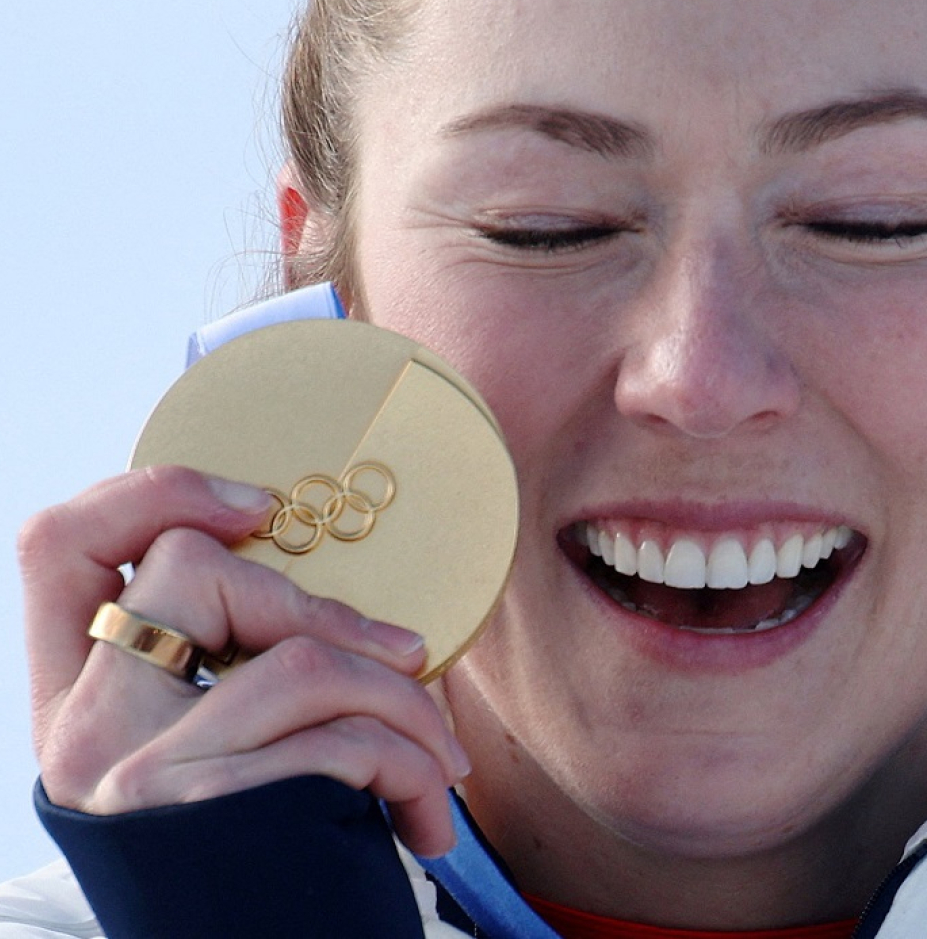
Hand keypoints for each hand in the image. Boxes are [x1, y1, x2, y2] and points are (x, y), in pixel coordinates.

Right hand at [18, 465, 468, 855]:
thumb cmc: (271, 863)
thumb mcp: (224, 758)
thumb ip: (229, 670)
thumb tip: (326, 583)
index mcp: (78, 702)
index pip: (58, 545)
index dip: (149, 492)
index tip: (256, 502)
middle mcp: (82, 734)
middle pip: (186, 569)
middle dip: (325, 604)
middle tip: (403, 656)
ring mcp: (136, 776)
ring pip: (296, 657)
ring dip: (406, 702)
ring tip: (441, 756)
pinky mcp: (211, 814)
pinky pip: (343, 735)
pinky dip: (414, 763)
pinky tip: (426, 814)